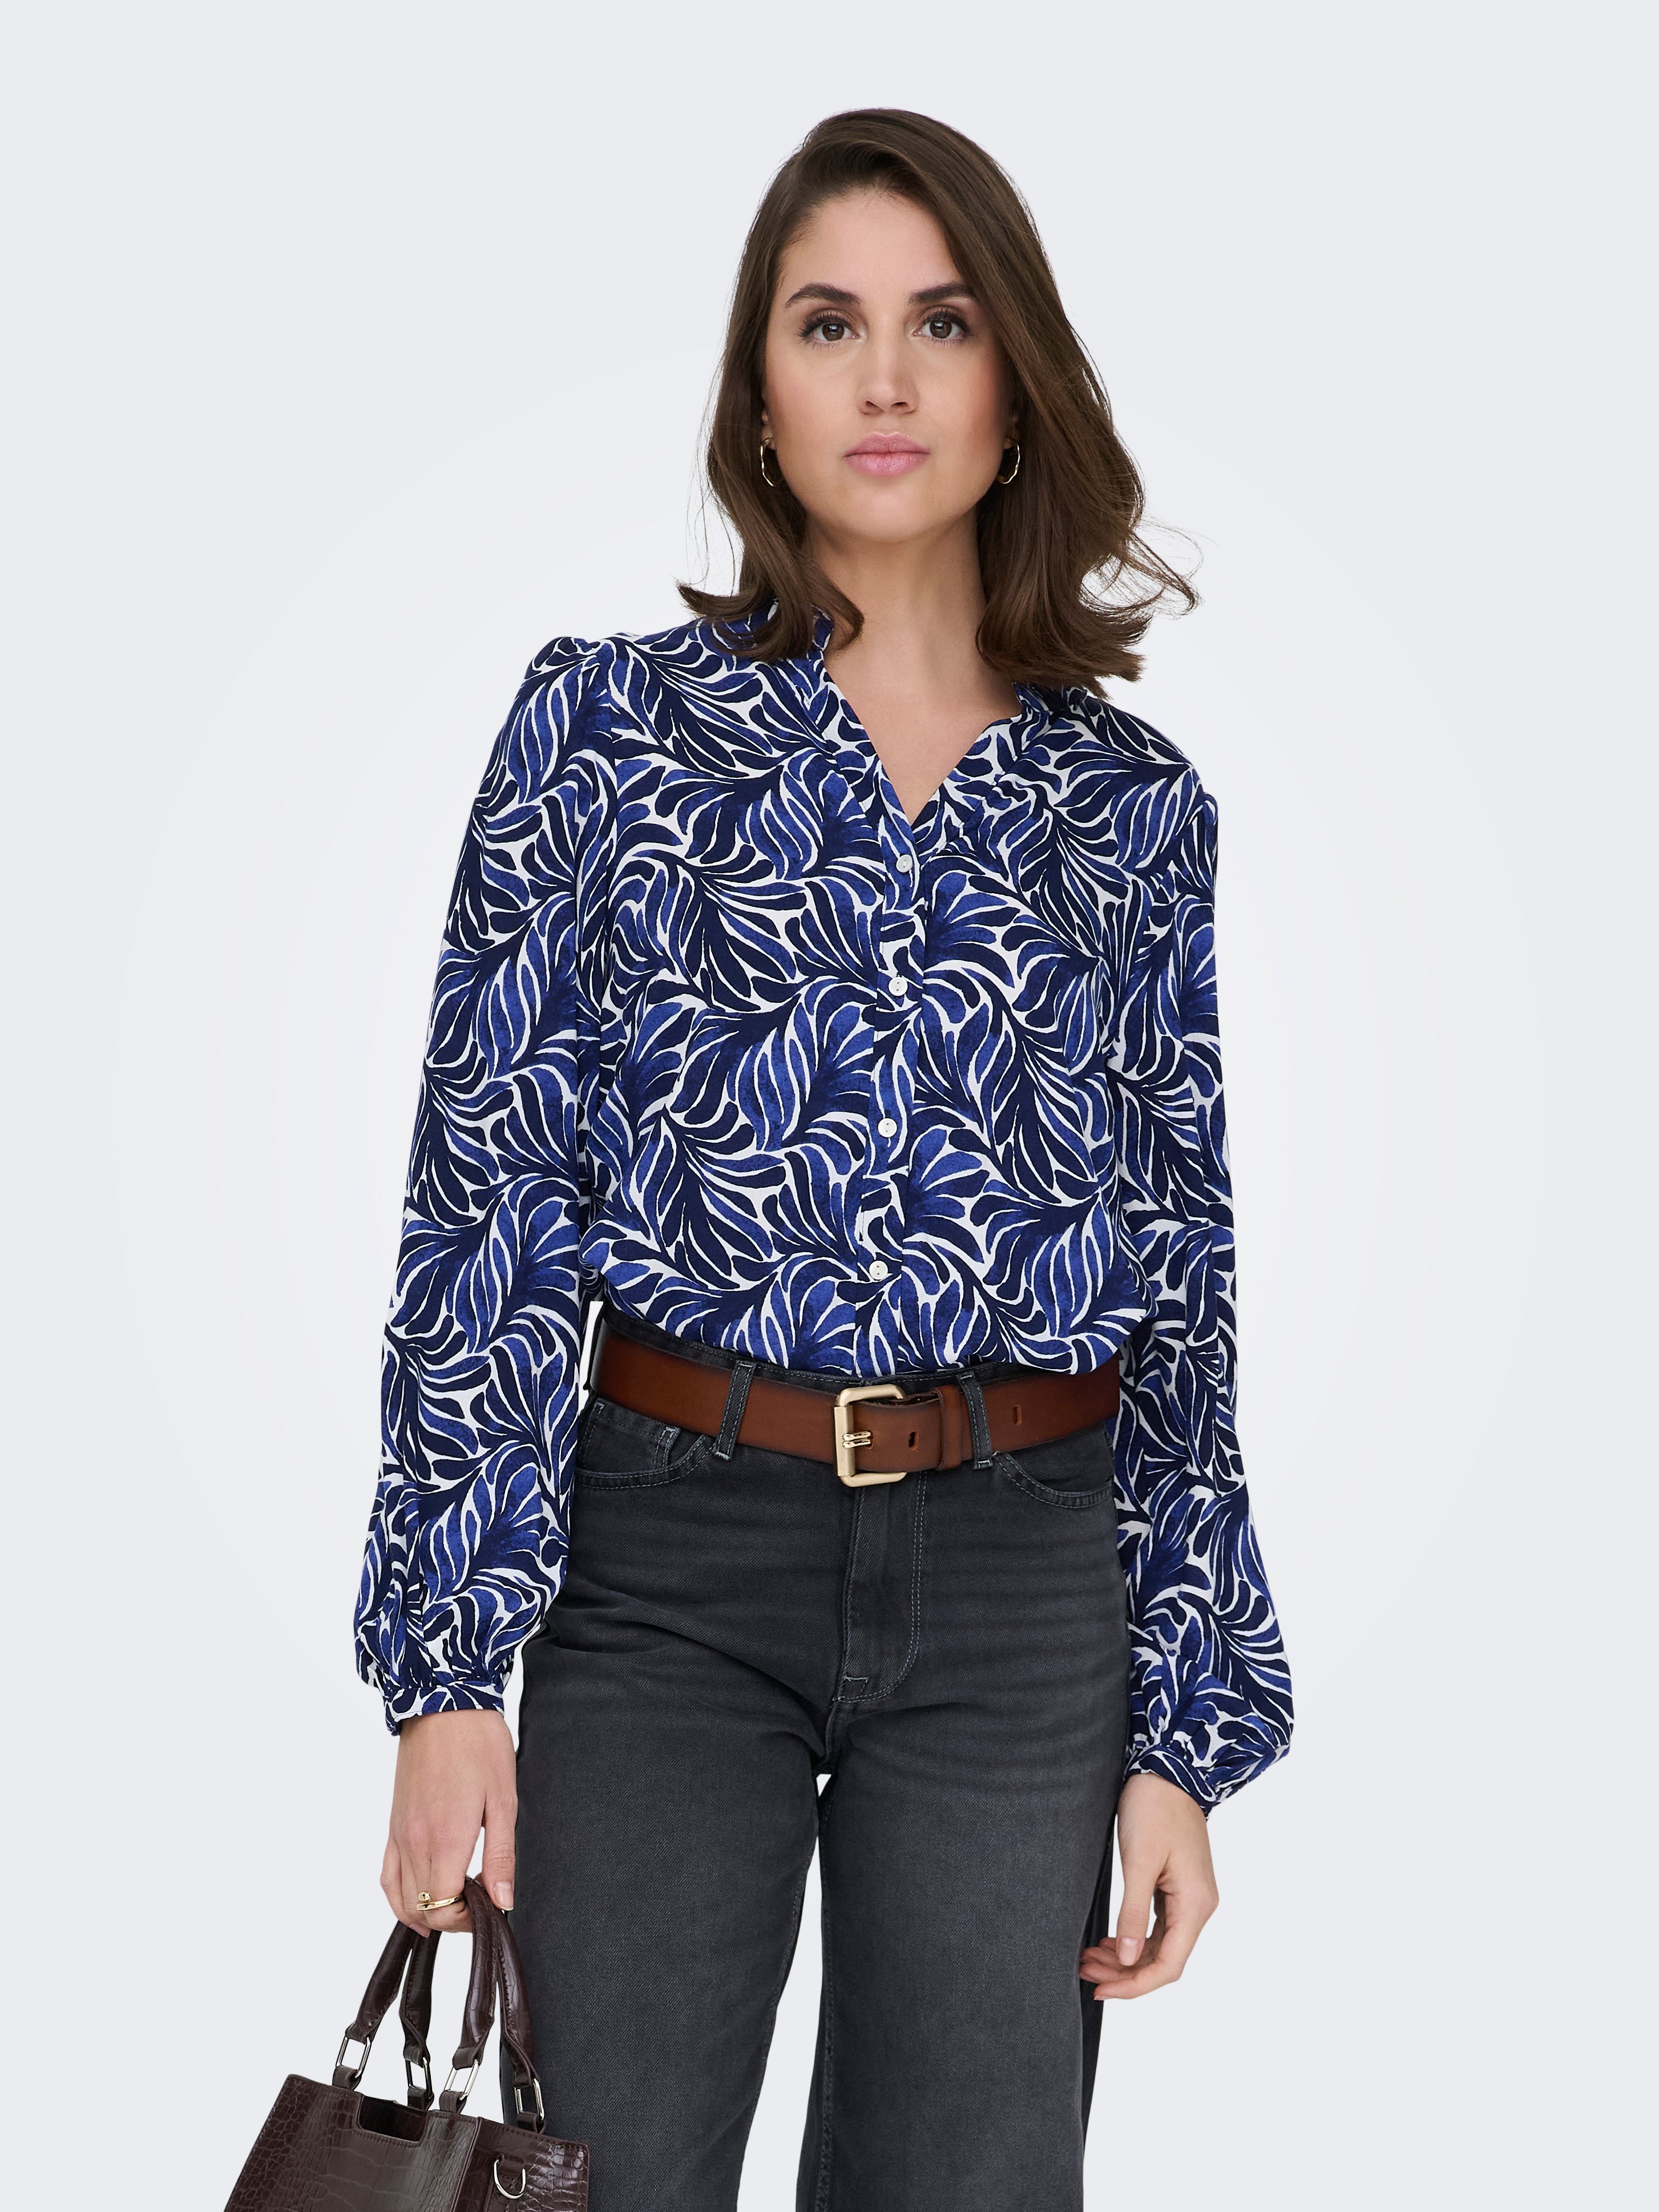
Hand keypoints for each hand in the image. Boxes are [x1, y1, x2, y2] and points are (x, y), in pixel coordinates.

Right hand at [380, 1708, 517, 1936]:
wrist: (443, 1703)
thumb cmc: (479, 1745)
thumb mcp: (503, 1799)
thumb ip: (501, 1856)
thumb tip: (503, 1902)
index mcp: (445, 1839)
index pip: (444, 1908)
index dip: (469, 1919)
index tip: (492, 1903)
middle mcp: (415, 1843)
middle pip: (421, 1909)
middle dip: (452, 1917)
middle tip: (480, 1902)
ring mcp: (399, 1835)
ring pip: (399, 1898)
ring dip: (425, 1912)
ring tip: (455, 1905)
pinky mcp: (393, 1825)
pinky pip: (387, 1875)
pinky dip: (400, 1896)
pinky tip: (420, 1897)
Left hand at [1078, 1771, 1217, 1999]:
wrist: (1169, 1770)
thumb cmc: (1154, 1809)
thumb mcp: (1139, 1862)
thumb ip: (1134, 1914)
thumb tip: (1129, 1960)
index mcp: (1195, 1905)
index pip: (1169, 1966)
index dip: (1134, 1985)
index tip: (1100, 1990)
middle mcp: (1199, 1907)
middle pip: (1163, 1960)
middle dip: (1124, 1973)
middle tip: (1084, 1971)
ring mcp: (1190, 1898)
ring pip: (1159, 1946)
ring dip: (1125, 1958)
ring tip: (1089, 1959)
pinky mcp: (1178, 1888)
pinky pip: (1157, 1927)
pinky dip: (1133, 1938)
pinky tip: (1108, 1941)